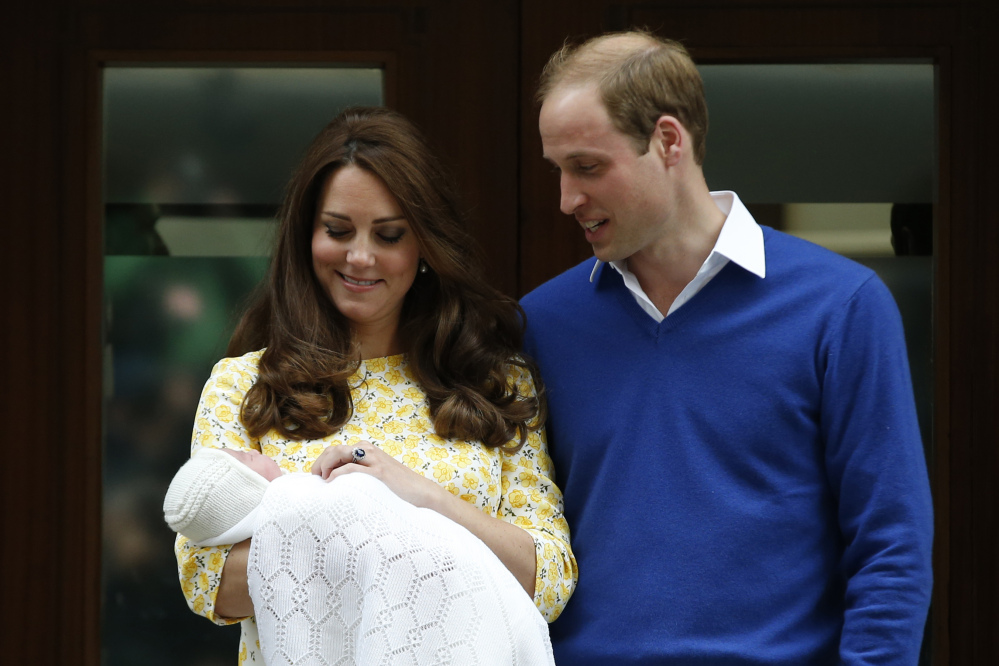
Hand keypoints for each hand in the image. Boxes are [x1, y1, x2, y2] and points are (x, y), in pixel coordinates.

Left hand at [310, 442, 444, 508]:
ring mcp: (373, 459)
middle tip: (316, 481)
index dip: (320, 463)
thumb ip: (356, 473)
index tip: (315, 479)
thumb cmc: (394, 489)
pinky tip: (332, 484)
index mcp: (365, 449)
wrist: (420, 493)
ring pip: (338, 454)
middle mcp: (367, 450)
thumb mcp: (372, 476)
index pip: (333, 450)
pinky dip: (337, 475)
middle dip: (319, 465)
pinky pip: (350, 468)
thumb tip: (331, 482)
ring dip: (325, 467)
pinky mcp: (378, 471)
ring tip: (323, 482)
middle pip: (332, 450)